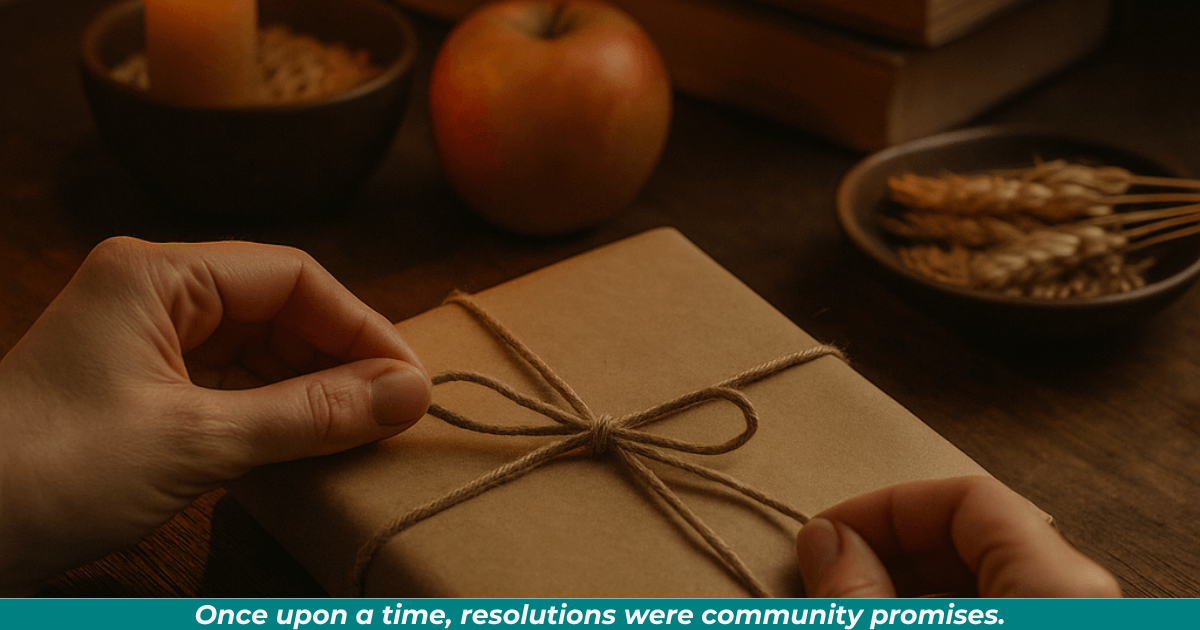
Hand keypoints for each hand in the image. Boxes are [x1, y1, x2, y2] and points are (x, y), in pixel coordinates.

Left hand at [0, 237, 430, 593]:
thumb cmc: (50, 471)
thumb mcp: (199, 442)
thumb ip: (311, 413)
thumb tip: (409, 392)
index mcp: (157, 275)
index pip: (292, 278)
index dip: (361, 327)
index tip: (409, 380)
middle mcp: (154, 293)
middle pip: (280, 309)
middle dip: (339, 360)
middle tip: (394, 412)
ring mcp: (147, 339)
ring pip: (260, 349)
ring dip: (311, 388)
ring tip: (362, 430)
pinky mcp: (143, 385)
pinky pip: (232, 383)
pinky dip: (274, 411)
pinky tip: (309, 440)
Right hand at [795, 476, 1121, 596]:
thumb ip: (859, 592)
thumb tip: (826, 541)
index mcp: (1058, 585)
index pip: (965, 498)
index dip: (885, 506)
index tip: (827, 532)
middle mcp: (1077, 602)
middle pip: (974, 541)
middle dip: (889, 550)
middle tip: (829, 573)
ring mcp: (1063, 626)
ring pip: (979, 585)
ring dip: (904, 586)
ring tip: (850, 602)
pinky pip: (993, 612)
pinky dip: (935, 613)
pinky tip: (890, 620)